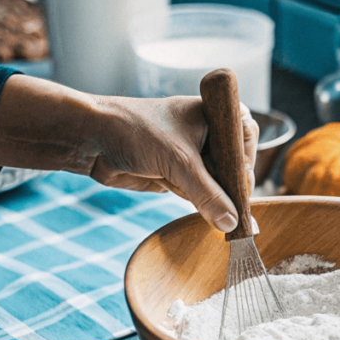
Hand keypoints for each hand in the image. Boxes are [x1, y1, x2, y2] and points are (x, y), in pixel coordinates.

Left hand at [0, 76, 258, 232]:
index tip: (243, 191)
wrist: (93, 139)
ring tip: (234, 226)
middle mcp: (207, 132)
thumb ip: (208, 194)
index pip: (245, 140)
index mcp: (214, 114)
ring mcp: (192, 155)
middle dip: (234, 190)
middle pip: (233, 165)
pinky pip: (200, 193)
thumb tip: (232, 222)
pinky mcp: (178, 174)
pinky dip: (206, 207)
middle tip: (241, 218)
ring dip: (221, 203)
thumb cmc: (136, 132)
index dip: (246, 166)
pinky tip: (217, 222)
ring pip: (217, 182)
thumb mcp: (179, 163)